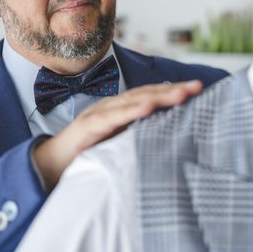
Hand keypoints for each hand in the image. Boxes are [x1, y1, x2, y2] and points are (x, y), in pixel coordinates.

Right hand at [32, 80, 202, 190]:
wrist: (53, 164)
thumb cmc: (91, 151)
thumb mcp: (122, 141)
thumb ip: (141, 133)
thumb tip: (174, 133)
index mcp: (124, 108)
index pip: (153, 95)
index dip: (175, 91)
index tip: (199, 89)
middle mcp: (114, 105)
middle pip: (148, 93)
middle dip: (174, 90)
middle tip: (197, 87)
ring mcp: (101, 112)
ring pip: (134, 101)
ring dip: (158, 97)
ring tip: (180, 95)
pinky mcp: (89, 125)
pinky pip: (112, 117)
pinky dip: (131, 111)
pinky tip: (147, 108)